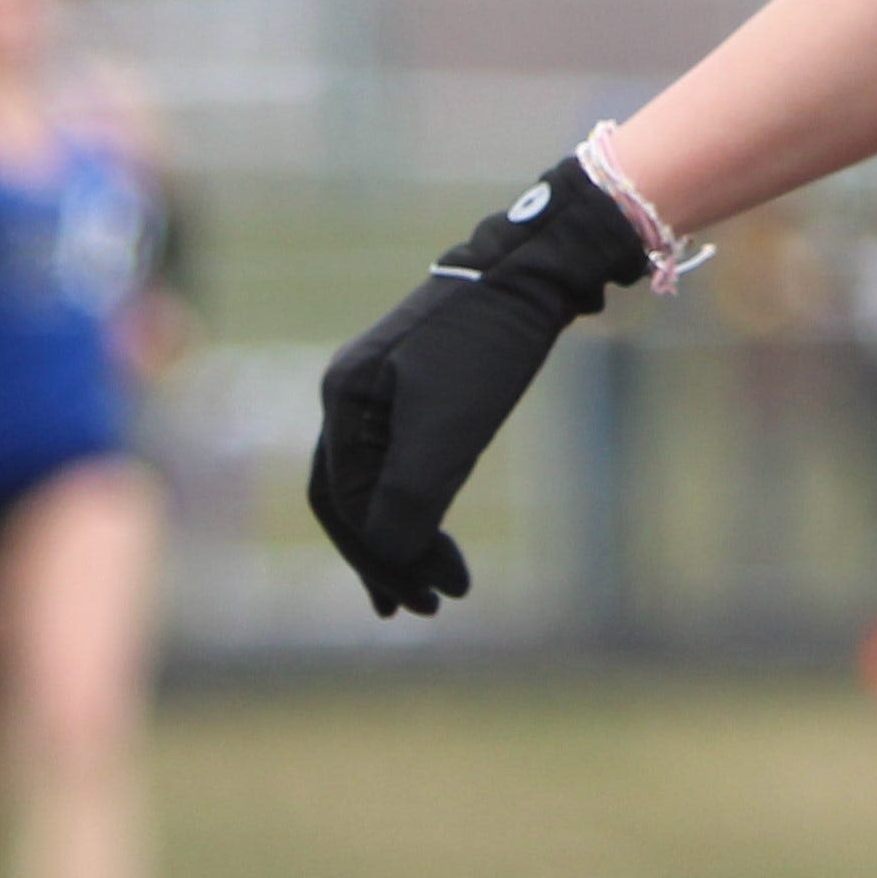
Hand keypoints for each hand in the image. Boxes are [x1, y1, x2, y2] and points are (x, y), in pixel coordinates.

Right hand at [310, 156, 644, 616]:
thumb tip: (389, 556)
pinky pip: (405, 454)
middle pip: (350, 497)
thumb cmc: (487, 349)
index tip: (424, 600)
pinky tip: (435, 528)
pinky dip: (419, 498)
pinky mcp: (424, 381)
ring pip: (378, 478)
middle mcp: (351, 393)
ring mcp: (386, 385)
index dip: (379, 560)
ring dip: (402, 535)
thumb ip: (408, 500)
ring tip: (432, 586)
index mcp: (342, 402)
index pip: (342, 505)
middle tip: (420, 608)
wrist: (534, 269)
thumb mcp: (447, 433)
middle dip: (384, 556)